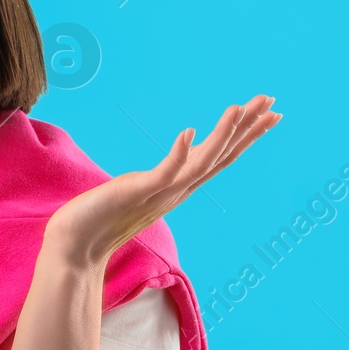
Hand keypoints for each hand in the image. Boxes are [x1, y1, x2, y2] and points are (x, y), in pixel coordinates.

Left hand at [45, 95, 281, 266]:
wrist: (76, 246)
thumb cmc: (100, 218)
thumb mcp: (139, 192)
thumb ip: (159, 181)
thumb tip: (170, 168)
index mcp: (178, 187)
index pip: (220, 157)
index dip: (245, 136)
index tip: (269, 114)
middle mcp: (177, 191)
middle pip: (221, 156)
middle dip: (248, 129)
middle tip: (272, 102)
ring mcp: (160, 193)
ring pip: (201, 162)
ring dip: (222, 136)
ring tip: (239, 108)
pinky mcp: (138, 193)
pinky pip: (164, 172)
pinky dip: (179, 154)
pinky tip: (188, 131)